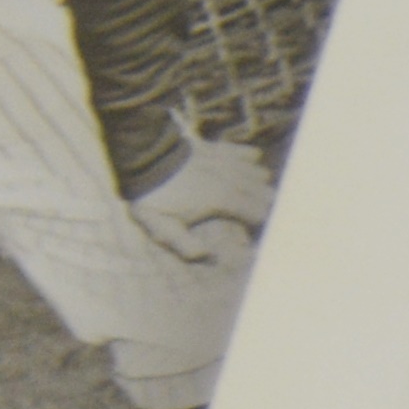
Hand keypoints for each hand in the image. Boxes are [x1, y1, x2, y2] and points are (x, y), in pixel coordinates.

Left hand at [124, 128, 272, 270]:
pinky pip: (250, 155)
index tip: (254, 239)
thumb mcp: (161, 226)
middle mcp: (232, 179)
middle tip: (254, 224)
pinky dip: (253, 165)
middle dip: (269, 211)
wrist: (140, 153)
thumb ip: (185, 246)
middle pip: (268, 196)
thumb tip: (209, 258)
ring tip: (250, 203)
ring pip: (263, 177)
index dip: (264, 230)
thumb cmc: (151, 194)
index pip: (262, 216)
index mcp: (223, 199)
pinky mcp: (220, 150)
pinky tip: (245, 173)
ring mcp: (227, 163)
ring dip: (261, 191)